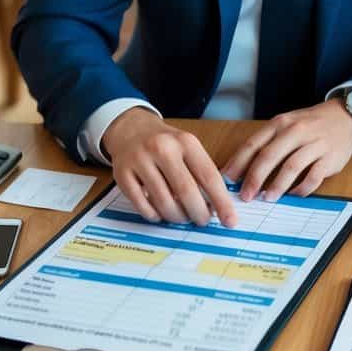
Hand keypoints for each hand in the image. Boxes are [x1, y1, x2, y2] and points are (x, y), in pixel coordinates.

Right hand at [102, 108, 236, 226]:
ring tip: (182, 217)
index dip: (221, 202)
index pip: (209, 176)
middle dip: (198, 213)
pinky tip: (160, 213)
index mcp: (185, 142)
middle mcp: (162, 148)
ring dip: (177, 217)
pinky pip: (142, 205)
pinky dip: (154, 215)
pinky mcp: (122, 174)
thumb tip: (217, 207)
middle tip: (202, 221)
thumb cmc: (166, 144)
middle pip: (186, 192)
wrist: (131, 129)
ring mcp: (140, 160)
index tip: (229, 220)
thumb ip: (202, 173)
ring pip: (163, 202)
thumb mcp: (188, 148)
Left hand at [223, 101, 351, 200]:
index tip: (228, 180)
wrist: (343, 117)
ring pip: (292, 166)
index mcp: (280, 124)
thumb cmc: (309, 124)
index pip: (254, 144)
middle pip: (270, 156)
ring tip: (268, 198)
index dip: (239, 163)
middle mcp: (296, 131)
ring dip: (277, 185)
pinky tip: (294, 194)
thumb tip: (241, 169)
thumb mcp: (285, 125)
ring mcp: (314, 143)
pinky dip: (302, 188)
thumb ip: (266, 143)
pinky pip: (314, 176)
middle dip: (255, 178)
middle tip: (245, 196)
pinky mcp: (330, 157)